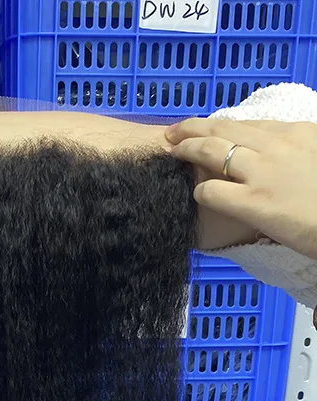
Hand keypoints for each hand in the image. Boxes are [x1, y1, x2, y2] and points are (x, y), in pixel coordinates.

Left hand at [166, 118, 316, 258]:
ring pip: (211, 151)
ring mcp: (262, 173)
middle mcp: (277, 146)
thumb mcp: (316, 158)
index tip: (204, 128)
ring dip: (186, 149)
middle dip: (193, 128)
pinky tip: (195, 195)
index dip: (221, 125)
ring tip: (171, 152)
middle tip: (173, 132)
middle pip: (224, 129)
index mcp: (297, 133)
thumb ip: (295, 152)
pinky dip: (199, 191)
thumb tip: (276, 157)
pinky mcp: (253, 203)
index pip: (248, 124)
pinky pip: (212, 191)